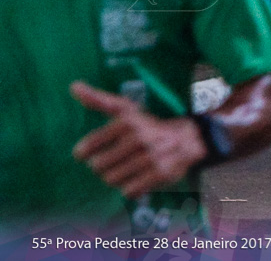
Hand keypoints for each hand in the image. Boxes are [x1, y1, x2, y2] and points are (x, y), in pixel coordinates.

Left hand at [70, 82, 206, 198]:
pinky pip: (129, 191)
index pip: (90, 145)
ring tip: (126, 168)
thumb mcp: (127, 110)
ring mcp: (151, 156)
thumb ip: (99, 100)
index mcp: (128, 121)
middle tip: (113, 160)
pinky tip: (138, 177)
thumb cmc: (149, 125)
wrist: (189, 138)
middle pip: (98, 166)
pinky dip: (130, 188)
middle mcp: (139, 138)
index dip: (84, 152)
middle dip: (102, 166)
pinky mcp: (161, 173)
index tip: (85, 154)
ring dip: (115, 177)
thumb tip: (74, 86)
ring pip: (112, 180)